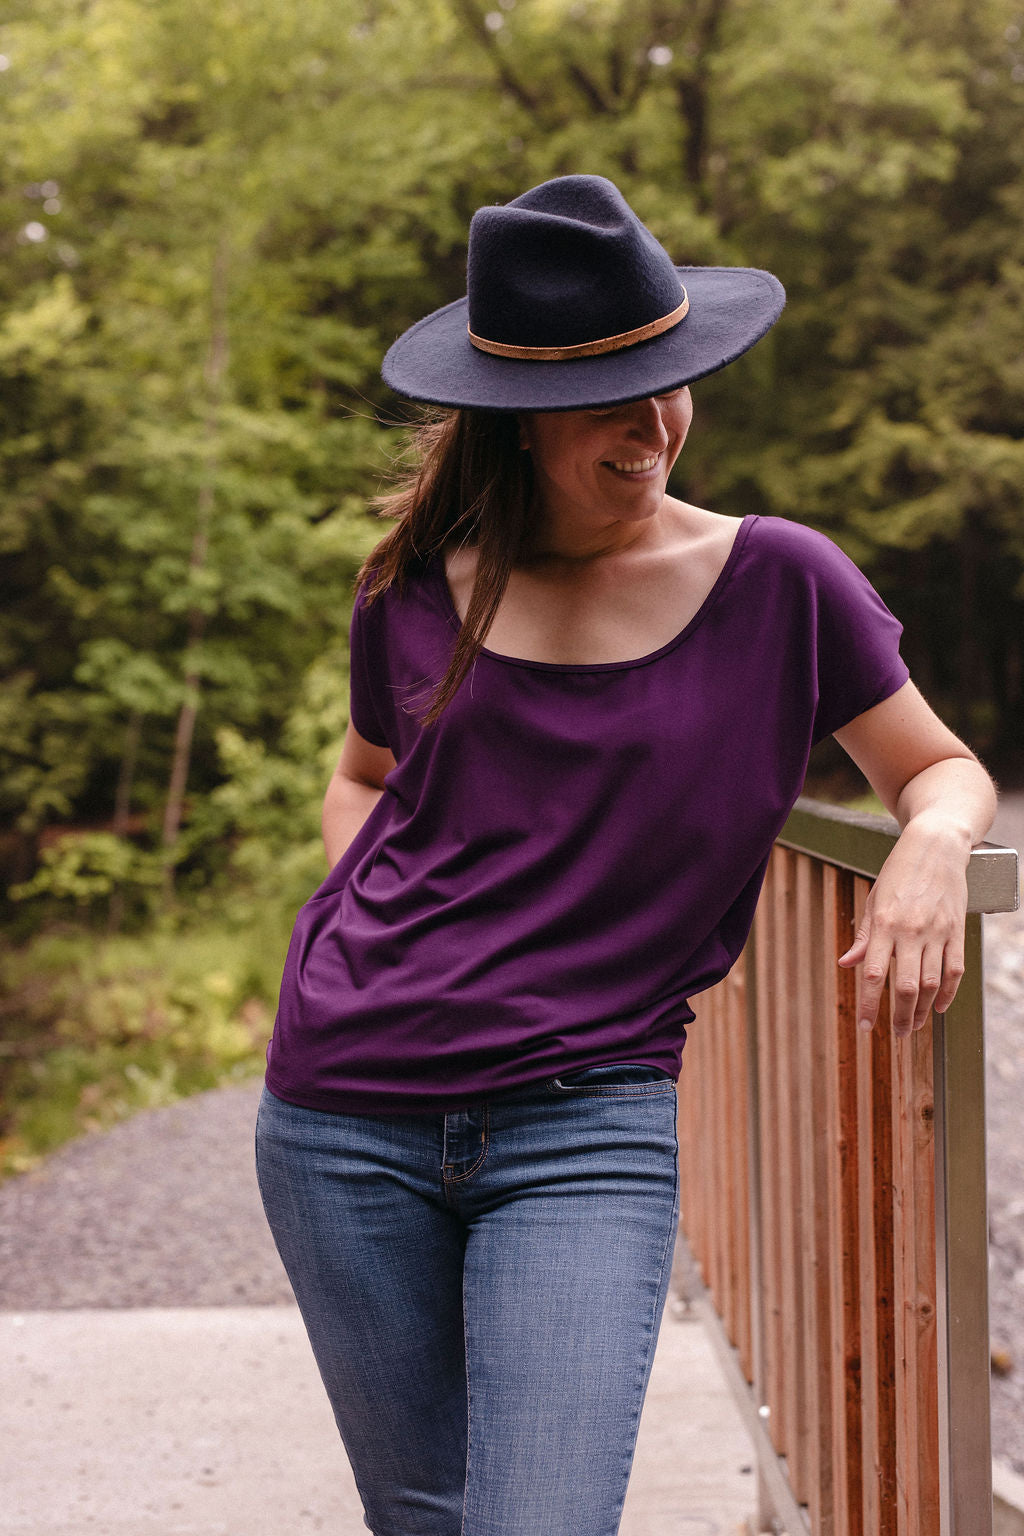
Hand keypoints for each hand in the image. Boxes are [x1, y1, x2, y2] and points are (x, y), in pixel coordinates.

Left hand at [837, 813, 968, 1036]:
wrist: (935, 846)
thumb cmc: (899, 872)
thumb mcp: (874, 899)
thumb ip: (863, 935)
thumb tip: (847, 964)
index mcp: (884, 923)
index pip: (874, 974)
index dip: (870, 1004)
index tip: (866, 1027)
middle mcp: (911, 930)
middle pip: (907, 986)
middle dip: (901, 1016)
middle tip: (897, 1035)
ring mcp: (937, 931)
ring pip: (932, 983)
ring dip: (924, 1010)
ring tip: (915, 1026)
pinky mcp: (957, 930)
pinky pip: (954, 969)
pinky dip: (948, 993)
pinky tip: (940, 1007)